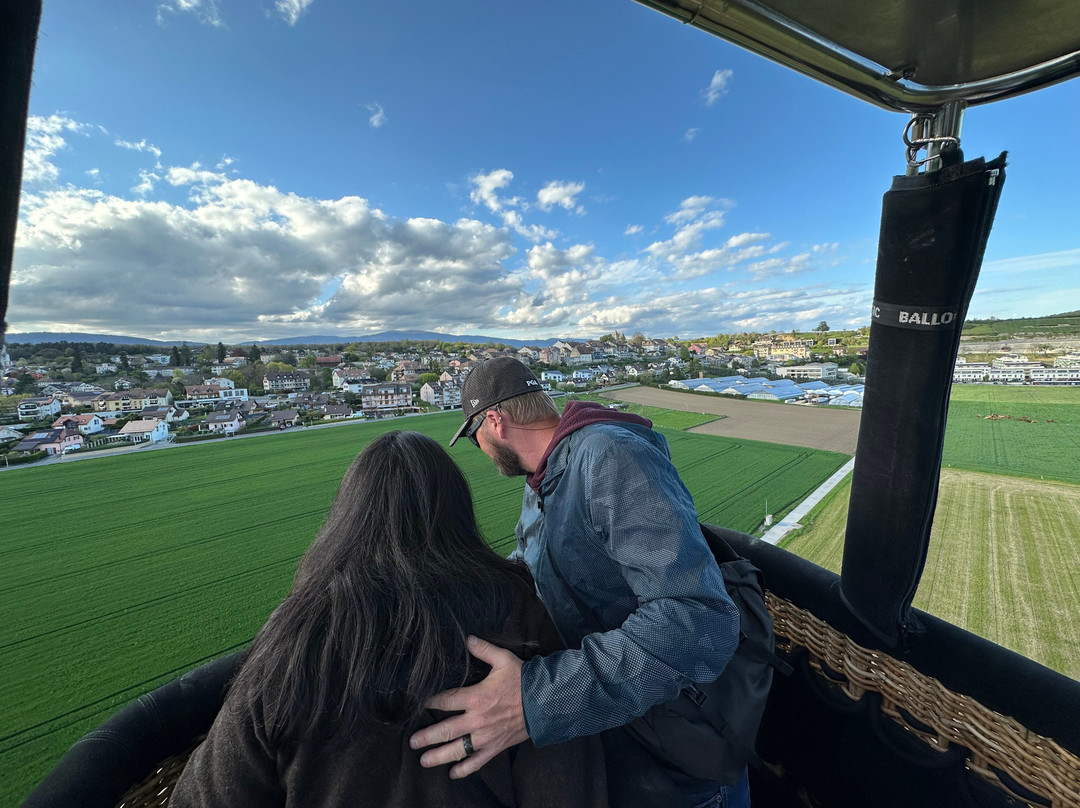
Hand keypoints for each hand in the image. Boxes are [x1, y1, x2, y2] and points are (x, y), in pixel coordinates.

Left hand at [409, 635, 528, 778]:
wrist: (546, 701)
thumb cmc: (524, 680)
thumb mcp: (503, 659)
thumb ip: (484, 650)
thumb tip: (468, 639)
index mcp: (476, 697)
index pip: (447, 700)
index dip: (432, 701)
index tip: (423, 703)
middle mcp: (477, 720)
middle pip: (446, 730)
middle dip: (427, 736)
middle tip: (412, 742)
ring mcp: (486, 736)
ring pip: (458, 749)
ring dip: (439, 756)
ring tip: (424, 761)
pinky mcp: (496, 747)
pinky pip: (478, 761)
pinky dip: (465, 769)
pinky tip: (453, 774)